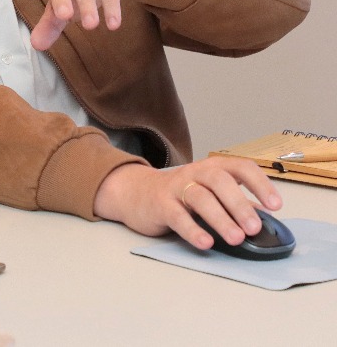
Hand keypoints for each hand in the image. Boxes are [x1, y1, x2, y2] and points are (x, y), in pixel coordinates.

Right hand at [92, 159, 282, 247]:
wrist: (135, 194)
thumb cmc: (181, 195)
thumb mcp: (210, 193)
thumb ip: (236, 204)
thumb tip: (266, 221)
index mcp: (213, 168)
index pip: (241, 167)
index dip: (260, 184)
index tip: (275, 205)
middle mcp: (195, 173)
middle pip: (219, 181)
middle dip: (239, 204)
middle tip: (253, 228)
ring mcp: (176, 187)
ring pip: (200, 198)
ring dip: (220, 218)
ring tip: (236, 239)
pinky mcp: (160, 204)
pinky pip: (177, 216)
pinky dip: (193, 229)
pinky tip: (206, 242)